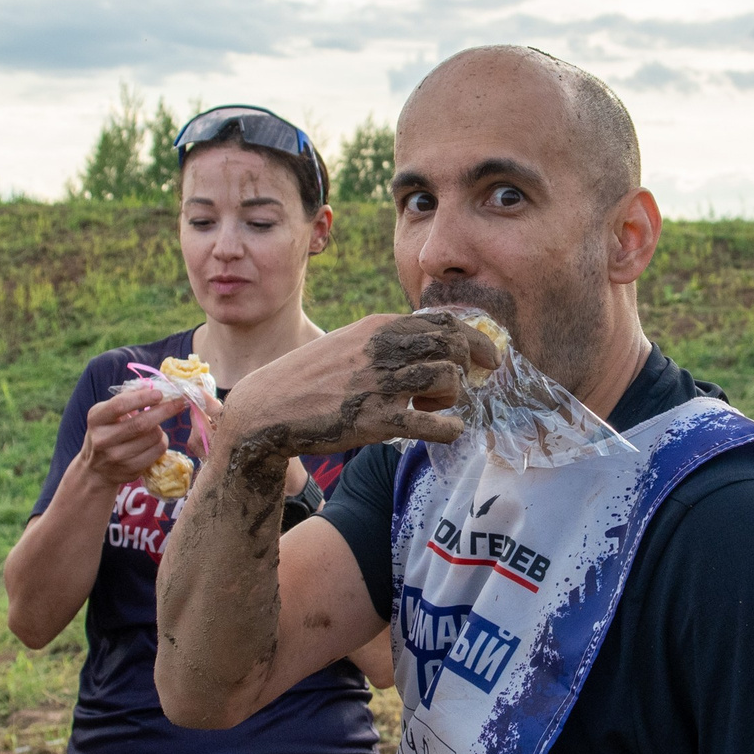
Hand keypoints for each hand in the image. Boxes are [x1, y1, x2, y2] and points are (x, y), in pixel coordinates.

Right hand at [77, 382, 185, 489]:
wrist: (96, 469)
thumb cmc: (107, 432)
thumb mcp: (107, 414)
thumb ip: (126, 398)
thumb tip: (151, 386)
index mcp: (96, 419)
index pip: (120, 406)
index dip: (142, 398)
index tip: (159, 393)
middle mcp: (102, 439)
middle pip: (141, 424)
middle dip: (164, 411)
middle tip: (179, 402)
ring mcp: (116, 457)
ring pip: (153, 437)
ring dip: (161, 428)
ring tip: (156, 425)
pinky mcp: (129, 471)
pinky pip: (157, 451)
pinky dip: (162, 442)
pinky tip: (156, 439)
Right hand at [219, 312, 499, 474]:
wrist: (267, 409)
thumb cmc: (308, 379)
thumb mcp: (347, 344)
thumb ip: (384, 342)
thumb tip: (426, 346)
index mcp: (377, 327)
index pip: (443, 322)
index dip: (474, 338)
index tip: (486, 356)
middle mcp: (382, 349)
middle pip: (453, 345)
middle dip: (471, 364)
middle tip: (465, 383)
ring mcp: (379, 384)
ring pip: (448, 379)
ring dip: (452, 396)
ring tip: (435, 407)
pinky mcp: (376, 421)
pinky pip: (434, 424)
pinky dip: (450, 429)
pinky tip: (446, 431)